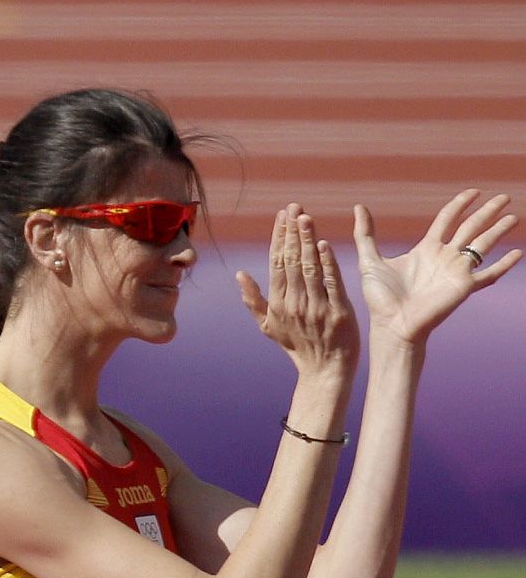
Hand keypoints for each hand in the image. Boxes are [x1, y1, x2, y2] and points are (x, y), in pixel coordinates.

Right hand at [238, 204, 359, 376]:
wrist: (324, 371)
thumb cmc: (297, 347)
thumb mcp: (268, 326)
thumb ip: (253, 300)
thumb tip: (239, 275)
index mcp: (278, 303)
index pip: (277, 263)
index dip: (279, 237)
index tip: (282, 215)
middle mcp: (294, 303)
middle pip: (292, 261)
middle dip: (292, 232)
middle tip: (295, 206)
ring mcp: (316, 308)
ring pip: (310, 268)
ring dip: (308, 240)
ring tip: (306, 217)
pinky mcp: (338, 312)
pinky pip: (332, 284)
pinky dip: (327, 264)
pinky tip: (324, 244)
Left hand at [354, 190, 522, 344]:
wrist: (391, 324)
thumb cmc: (380, 297)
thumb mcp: (369, 260)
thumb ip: (365, 234)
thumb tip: (358, 206)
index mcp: (426, 249)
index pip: (448, 219)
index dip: (460, 204)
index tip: (473, 192)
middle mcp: (444, 257)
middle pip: (470, 227)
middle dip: (487, 212)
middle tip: (504, 197)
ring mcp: (456, 272)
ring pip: (483, 245)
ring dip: (499, 230)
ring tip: (514, 217)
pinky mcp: (464, 287)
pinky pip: (489, 274)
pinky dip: (504, 264)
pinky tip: (518, 253)